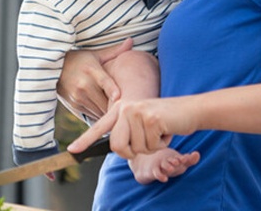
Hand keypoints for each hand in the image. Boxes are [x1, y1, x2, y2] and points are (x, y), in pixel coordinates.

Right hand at [57, 39, 132, 121]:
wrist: (54, 68)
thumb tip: (131, 41)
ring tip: (120, 112)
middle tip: (129, 108)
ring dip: (109, 112)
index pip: (103, 80)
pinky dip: (100, 114)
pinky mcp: (75, 105)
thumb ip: (114, 51)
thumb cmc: (79, 60)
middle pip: (105, 101)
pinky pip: (93, 114)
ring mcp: (78, 96)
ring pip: (100, 111)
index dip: (111, 89)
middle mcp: (84, 84)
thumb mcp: (95, 54)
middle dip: (117, 106)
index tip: (118, 97)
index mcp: (91, 69)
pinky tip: (106, 112)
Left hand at [68, 96, 197, 158]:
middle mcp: (125, 108)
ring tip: (159, 131)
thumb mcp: (141, 123)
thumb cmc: (165, 120)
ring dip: (152, 146)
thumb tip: (118, 148)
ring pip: (137, 149)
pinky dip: (162, 144)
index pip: (99, 127)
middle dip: (133, 152)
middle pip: (117, 146)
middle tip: (147, 140)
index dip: (85, 141)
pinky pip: (152, 146)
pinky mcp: (150, 119)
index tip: (72, 151)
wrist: (189, 109)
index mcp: (120, 109)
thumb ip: (127, 131)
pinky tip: (167, 129)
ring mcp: (136, 112)